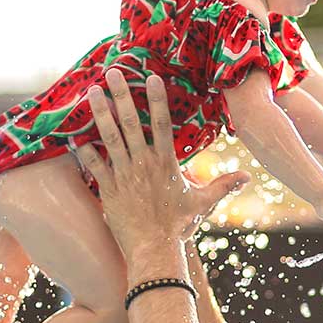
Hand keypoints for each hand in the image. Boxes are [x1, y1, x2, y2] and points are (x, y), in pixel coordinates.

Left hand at [75, 68, 249, 258]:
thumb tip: (248, 177)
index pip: (163, 124)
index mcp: (167, 163)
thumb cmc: (179, 227)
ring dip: (100, 113)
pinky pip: (94, 166)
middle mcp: (144, 164)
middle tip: (113, 71)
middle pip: (131, 122)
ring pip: (110, 137)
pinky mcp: (109, 190)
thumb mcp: (204, 204)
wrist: (155, 250)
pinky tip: (74, 134)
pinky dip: (84, 151)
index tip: (152, 77)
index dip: (157, 99)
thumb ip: (223, 185)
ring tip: (91, 91)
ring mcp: (125, 176)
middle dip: (122, 95)